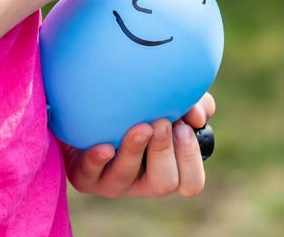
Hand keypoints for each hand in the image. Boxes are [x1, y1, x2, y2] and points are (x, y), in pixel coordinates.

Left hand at [61, 93, 215, 198]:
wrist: (89, 106)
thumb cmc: (139, 107)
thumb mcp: (170, 100)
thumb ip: (192, 104)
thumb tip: (198, 117)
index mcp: (167, 168)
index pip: (190, 183)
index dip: (191, 160)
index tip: (186, 129)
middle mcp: (141, 181)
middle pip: (163, 184)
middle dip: (164, 153)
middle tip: (161, 123)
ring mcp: (112, 181)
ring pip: (126, 178)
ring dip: (134, 151)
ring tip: (140, 127)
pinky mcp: (84, 176)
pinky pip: (90, 174)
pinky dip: (97, 159)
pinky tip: (104, 146)